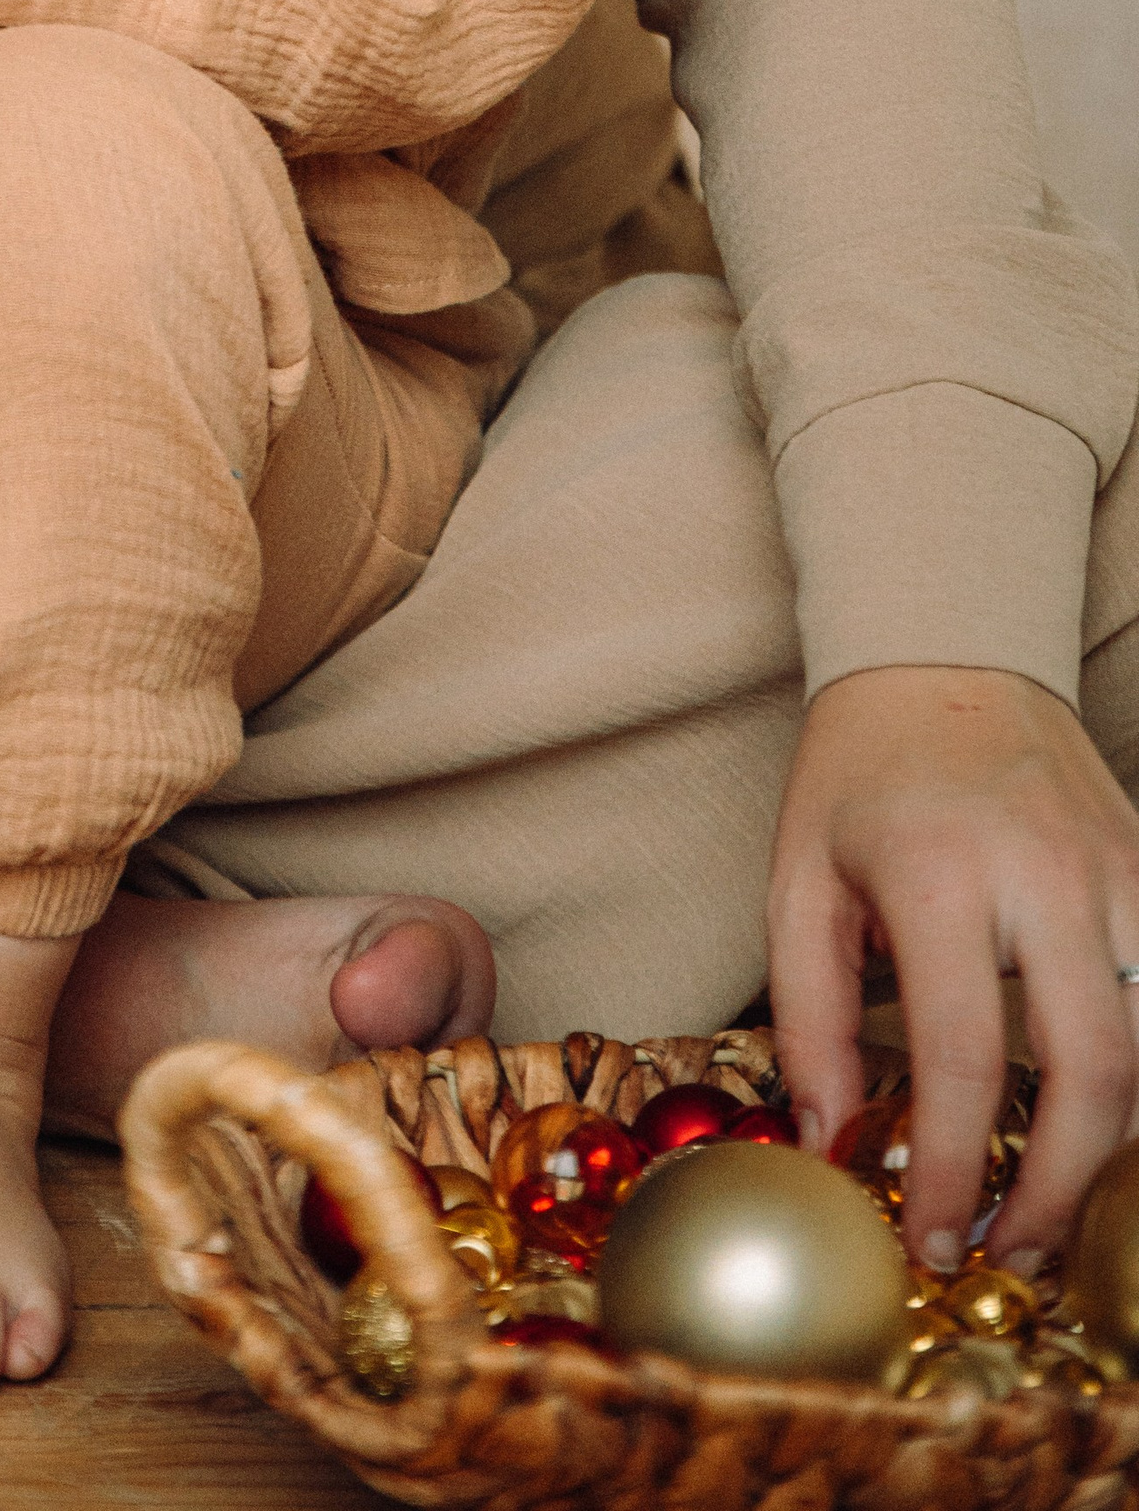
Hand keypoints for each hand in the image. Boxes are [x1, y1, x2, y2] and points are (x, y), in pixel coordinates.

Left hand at [768, 664, 1138, 1267]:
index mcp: (940, 872)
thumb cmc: (858, 774)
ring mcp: (1116, 869)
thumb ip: (808, 1018)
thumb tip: (833, 1144)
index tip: (935, 1239)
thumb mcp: (797, 881)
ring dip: (1121, 1146)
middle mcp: (1045, 872)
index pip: (966, 1057)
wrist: (943, 654)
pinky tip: (1108, 1123)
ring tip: (1061, 1204)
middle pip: (1095, 1068)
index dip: (957, 1170)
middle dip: (1066, 1188)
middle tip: (1015, 1250)